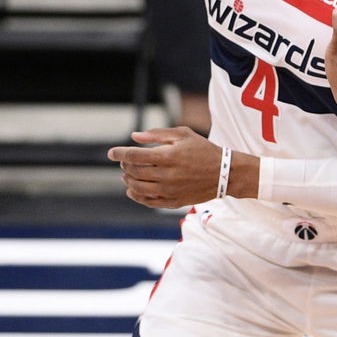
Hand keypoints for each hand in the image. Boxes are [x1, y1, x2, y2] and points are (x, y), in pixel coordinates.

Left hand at [107, 127, 223, 208]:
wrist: (225, 173)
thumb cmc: (203, 150)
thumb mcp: (183, 134)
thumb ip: (158, 134)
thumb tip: (134, 137)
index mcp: (168, 156)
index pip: (134, 155)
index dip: (119, 153)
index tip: (111, 153)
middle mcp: (167, 175)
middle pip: (133, 172)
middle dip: (125, 166)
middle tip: (125, 162)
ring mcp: (170, 190)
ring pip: (138, 188)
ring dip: (128, 181)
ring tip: (128, 175)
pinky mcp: (174, 201)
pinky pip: (148, 202)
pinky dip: (136, 196)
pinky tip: (133, 191)